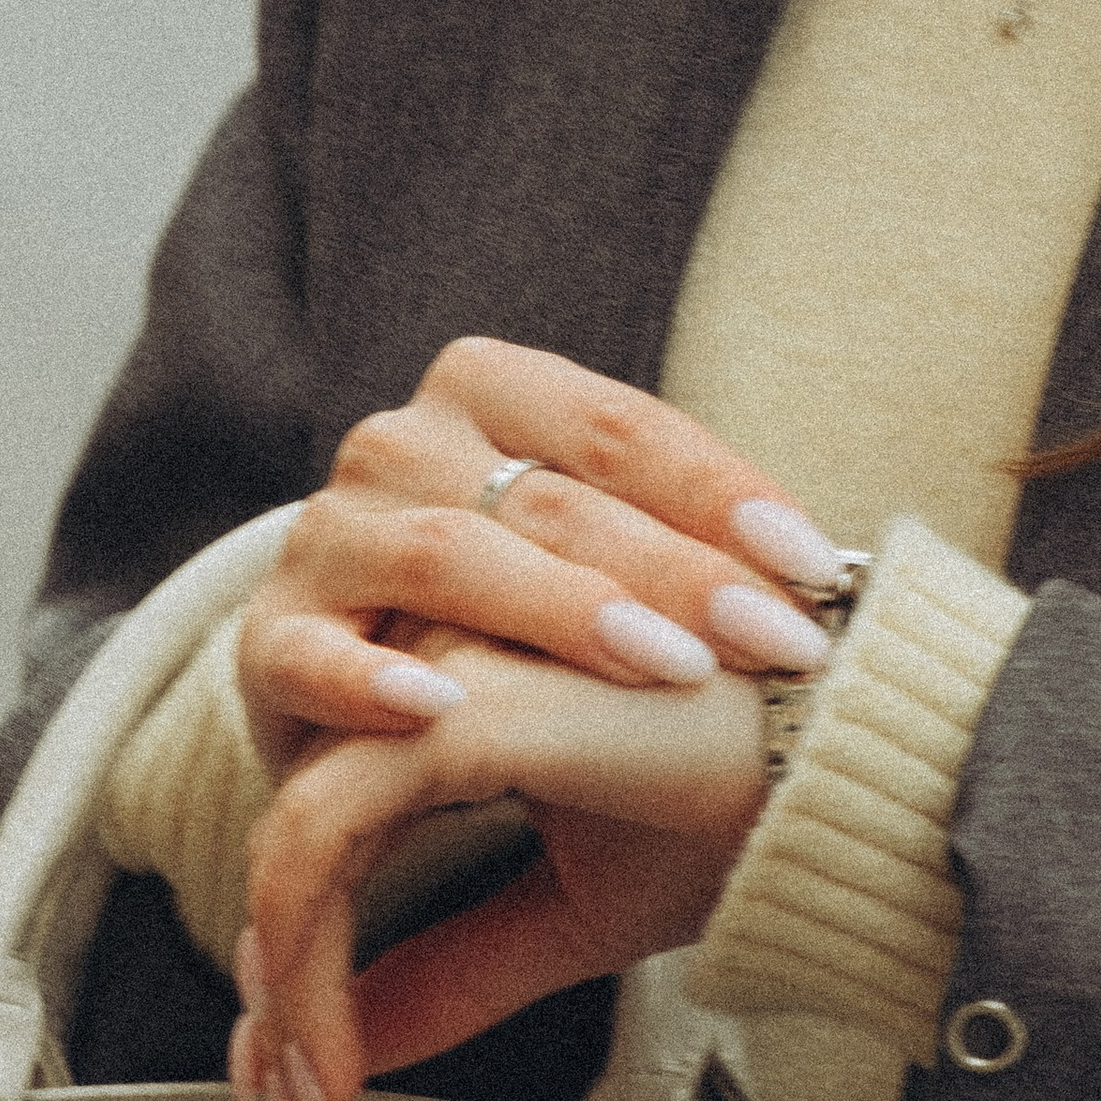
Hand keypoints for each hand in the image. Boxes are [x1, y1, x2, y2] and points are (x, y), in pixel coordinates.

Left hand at [226, 627, 768, 1100]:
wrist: (845, 774)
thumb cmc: (742, 805)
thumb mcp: (577, 912)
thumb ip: (460, 967)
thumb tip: (358, 1047)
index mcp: (466, 702)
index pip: (335, 830)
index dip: (301, 963)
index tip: (303, 1079)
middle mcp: (440, 671)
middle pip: (298, 836)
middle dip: (278, 989)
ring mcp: (447, 678)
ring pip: (295, 838)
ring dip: (287, 986)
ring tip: (315, 1095)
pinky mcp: (463, 708)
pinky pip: (326, 830)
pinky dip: (307, 949)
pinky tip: (338, 1049)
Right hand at [238, 338, 850, 775]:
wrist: (362, 684)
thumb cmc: (520, 613)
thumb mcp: (604, 555)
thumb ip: (687, 542)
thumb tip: (834, 576)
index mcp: (487, 389)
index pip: (619, 427)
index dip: (723, 492)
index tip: (821, 568)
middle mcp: (399, 443)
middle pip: (553, 497)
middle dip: (679, 571)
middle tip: (777, 639)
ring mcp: (329, 537)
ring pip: (449, 557)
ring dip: (563, 614)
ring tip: (663, 667)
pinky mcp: (266, 642)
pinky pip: (313, 656)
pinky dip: (371, 683)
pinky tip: (442, 710)